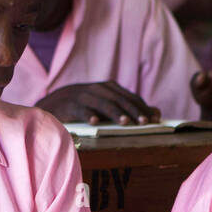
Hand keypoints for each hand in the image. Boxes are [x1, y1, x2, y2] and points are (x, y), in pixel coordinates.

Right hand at [37, 82, 159, 125]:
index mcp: (109, 88)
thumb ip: (131, 109)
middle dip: (133, 111)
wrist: (54, 103)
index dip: (142, 108)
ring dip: (114, 113)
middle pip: (119, 100)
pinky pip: (81, 110)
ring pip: (103, 104)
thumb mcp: (108, 105)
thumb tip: (157, 113)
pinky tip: (95, 121)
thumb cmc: (86, 106)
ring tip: (125, 122)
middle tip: (144, 122)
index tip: (154, 119)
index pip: (129, 97)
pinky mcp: (71, 105)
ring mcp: (84, 97)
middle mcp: (98, 89)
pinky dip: (88, 115)